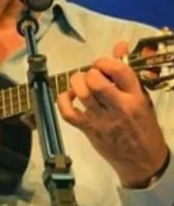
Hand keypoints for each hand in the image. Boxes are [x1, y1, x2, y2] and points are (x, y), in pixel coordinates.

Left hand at [57, 40, 169, 187]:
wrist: (143, 160)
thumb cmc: (143, 125)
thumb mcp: (142, 97)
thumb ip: (128, 72)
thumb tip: (119, 46)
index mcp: (136, 97)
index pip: (119, 70)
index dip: (105, 61)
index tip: (101, 64)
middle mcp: (119, 107)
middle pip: (97, 82)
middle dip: (89, 72)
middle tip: (91, 75)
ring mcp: (102, 120)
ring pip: (82, 94)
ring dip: (76, 83)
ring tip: (80, 83)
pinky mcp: (89, 130)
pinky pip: (68, 113)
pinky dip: (63, 101)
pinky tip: (69, 96)